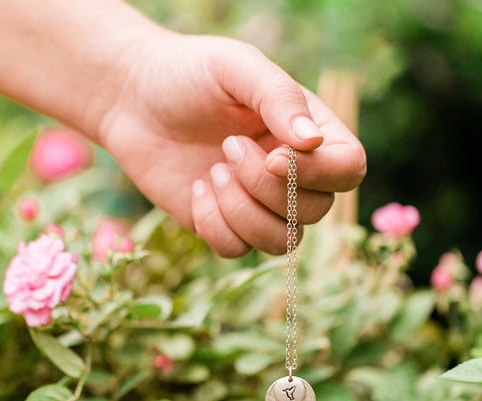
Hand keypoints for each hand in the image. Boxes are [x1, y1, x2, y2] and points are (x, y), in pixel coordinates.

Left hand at [98, 32, 366, 256]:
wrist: (133, 100)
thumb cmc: (188, 74)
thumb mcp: (236, 67)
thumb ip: (280, 98)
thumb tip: (313, 142)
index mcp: (307, 133)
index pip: (348, 169)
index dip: (317, 173)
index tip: (271, 153)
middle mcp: (292, 175)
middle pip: (316, 211)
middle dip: (265, 187)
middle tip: (227, 146)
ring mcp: (260, 205)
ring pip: (282, 241)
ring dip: (243, 211)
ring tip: (213, 171)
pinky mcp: (226, 226)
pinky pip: (238, 251)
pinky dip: (214, 225)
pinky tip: (197, 190)